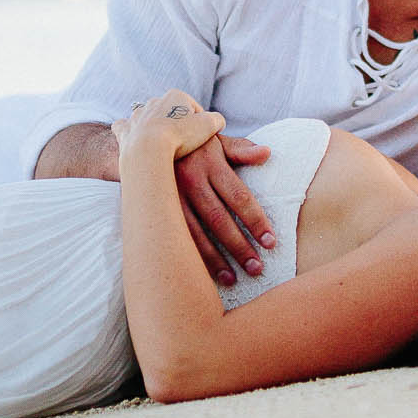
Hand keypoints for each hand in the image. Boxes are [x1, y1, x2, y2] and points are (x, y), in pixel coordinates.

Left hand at [113, 90, 225, 162]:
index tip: (201, 138)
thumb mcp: (209, 125)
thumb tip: (217, 121)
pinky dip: (130, 132)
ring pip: (147, 118)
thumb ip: (217, 119)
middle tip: (183, 143)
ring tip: (162, 145)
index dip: (199, 124)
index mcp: (175, 96)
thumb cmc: (181, 136)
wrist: (149, 149)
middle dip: (176, 124)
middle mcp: (154, 102)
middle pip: (170, 113)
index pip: (192, 108)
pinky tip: (135, 140)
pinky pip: (125, 127)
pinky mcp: (124, 130)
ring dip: (154, 128)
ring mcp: (137, 116)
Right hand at [171, 133, 276, 285]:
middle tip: (256, 268)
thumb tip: (267, 153)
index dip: (255, 221)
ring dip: (214, 259)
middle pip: (218, 219)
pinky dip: (189, 255)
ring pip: (194, 232)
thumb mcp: (216, 140)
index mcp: (210, 163)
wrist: (147, 137)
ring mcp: (171, 195)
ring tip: (232, 279)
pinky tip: (201, 273)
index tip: (271, 242)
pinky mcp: (157, 207)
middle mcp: (190, 180)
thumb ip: (242, 149)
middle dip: (238, 246)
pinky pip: (174, 235)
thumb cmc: (192, 141)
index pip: (238, 196)